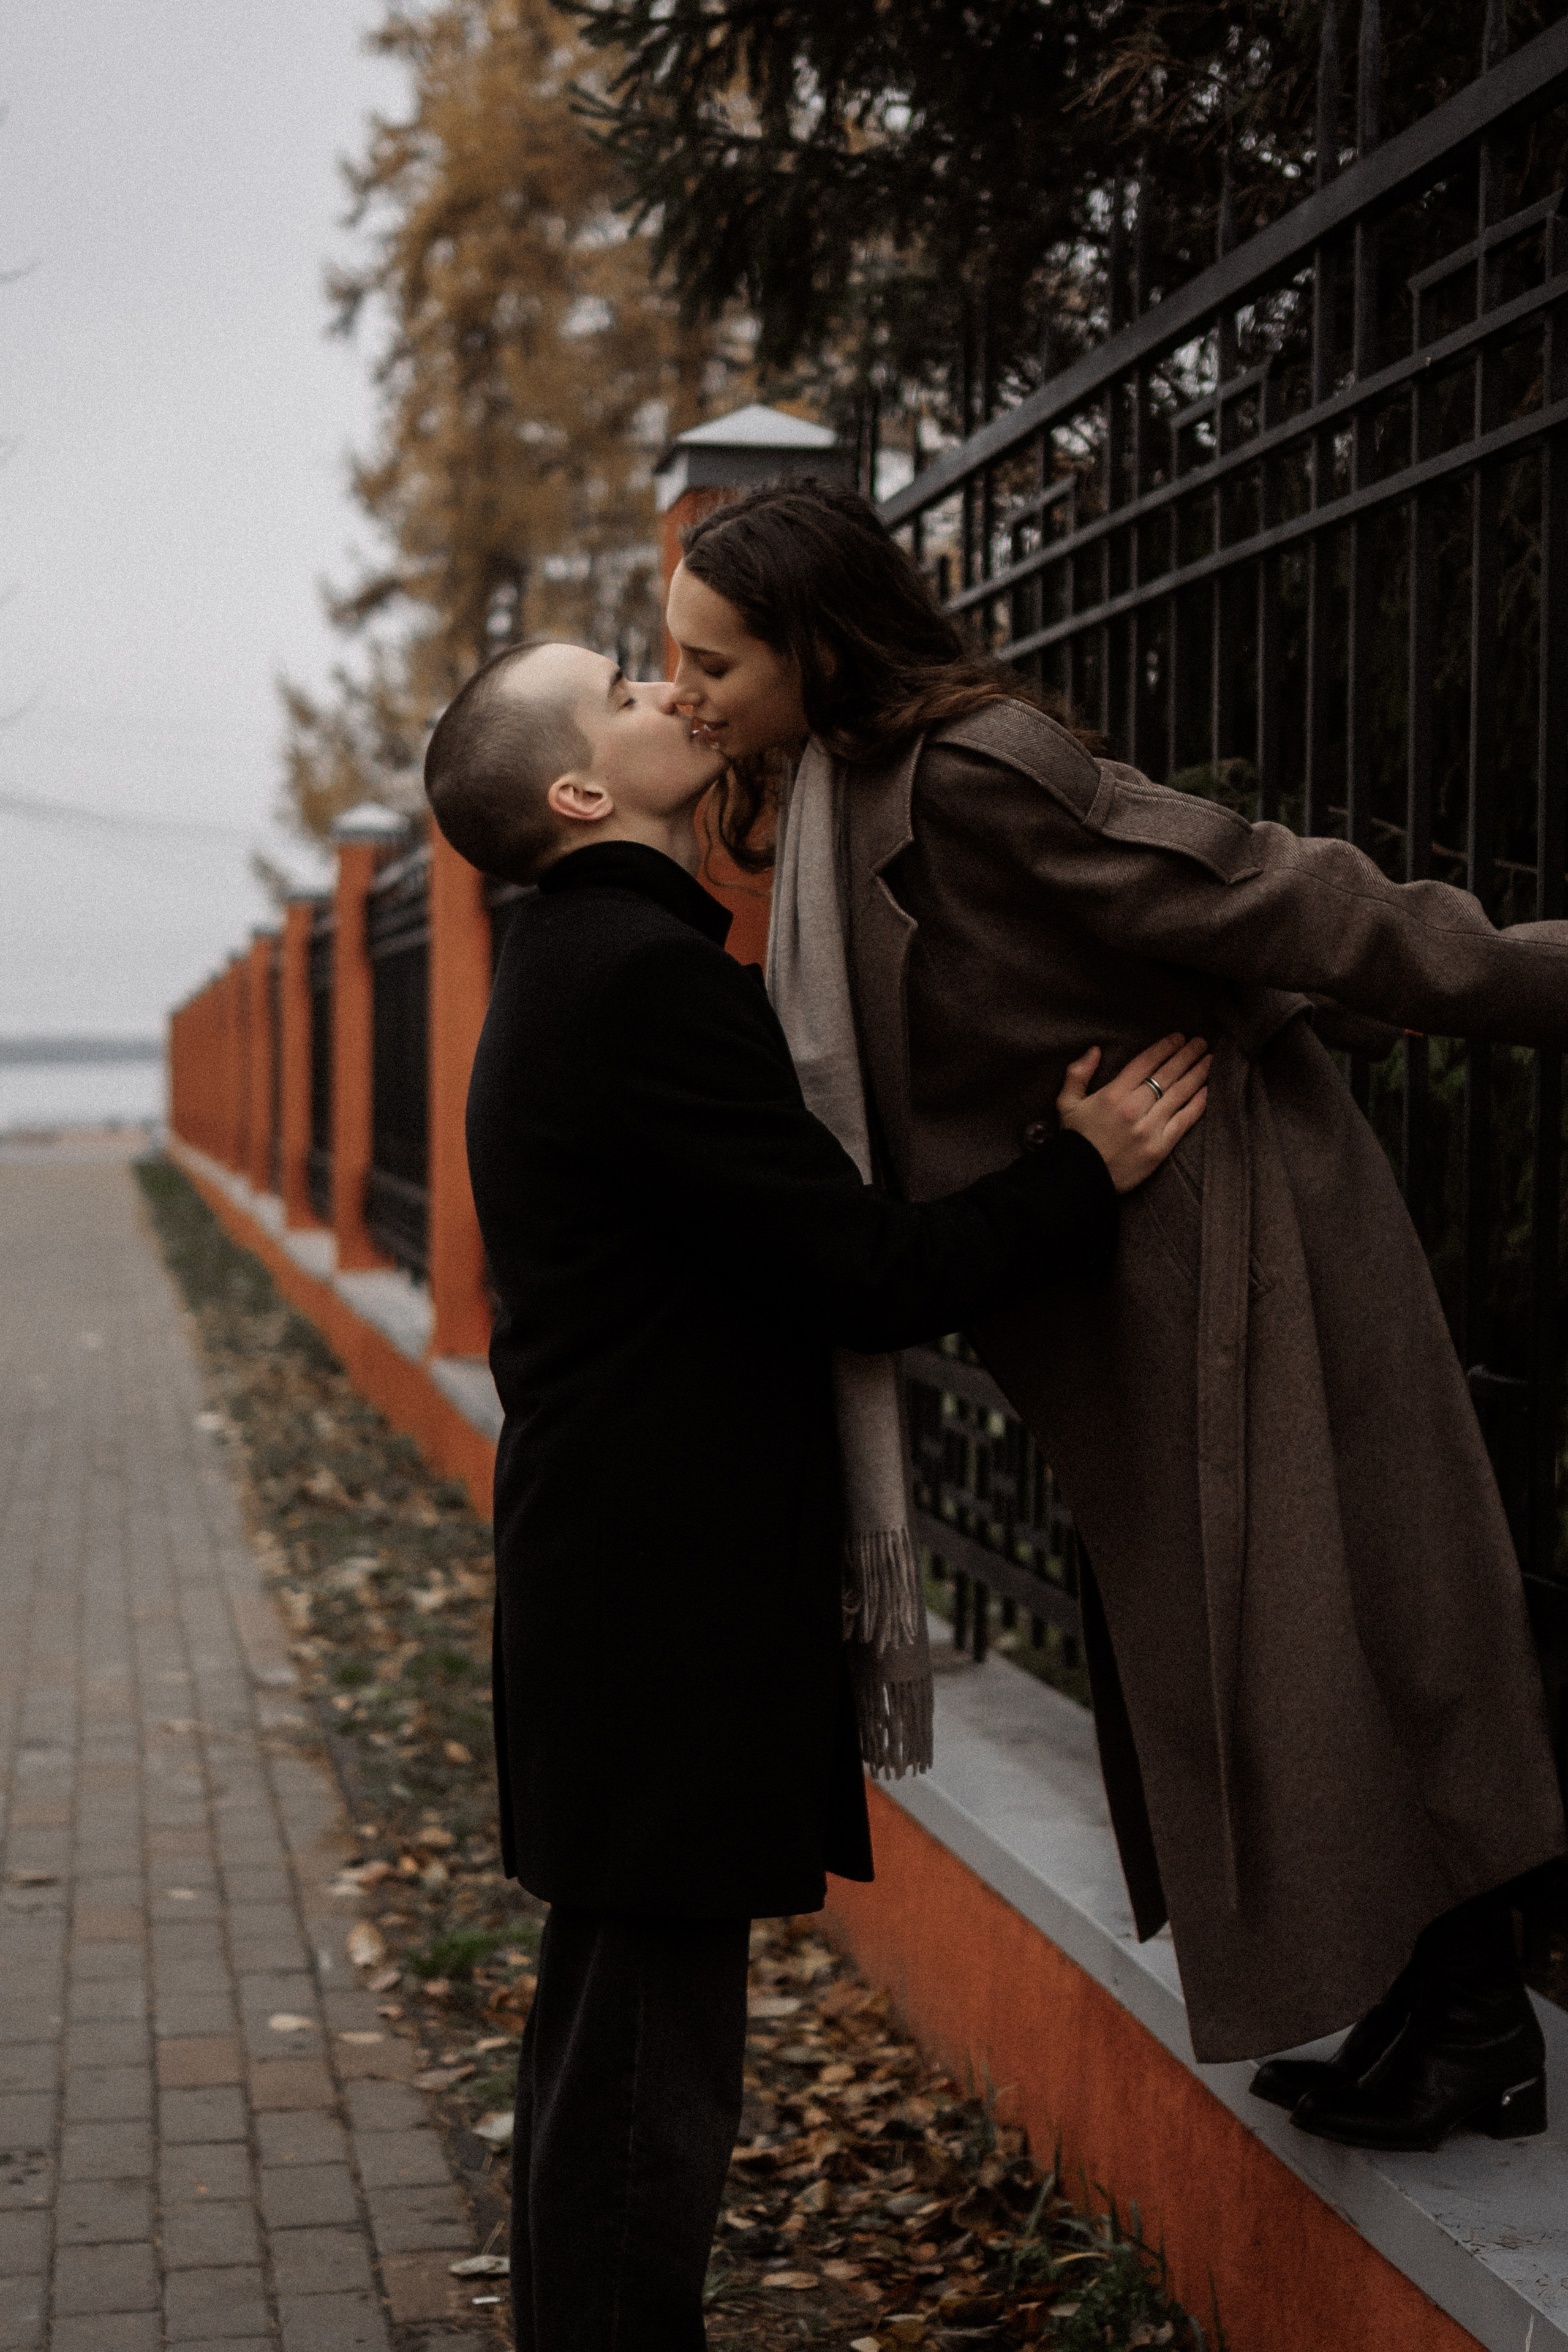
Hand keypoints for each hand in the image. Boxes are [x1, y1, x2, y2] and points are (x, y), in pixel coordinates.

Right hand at [1056, 1034, 1210, 1194]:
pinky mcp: (1160, 1148)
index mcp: (1113, 1094)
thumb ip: (1078, 1074)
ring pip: (1180, 1094)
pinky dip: (1198, 1103)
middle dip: (1186, 1055)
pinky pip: (1184, 1121)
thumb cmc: (1075, 1140)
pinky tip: (1207, 1090)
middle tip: (1201, 1042)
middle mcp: (1134, 1108)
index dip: (1164, 1047)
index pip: (1145, 1063)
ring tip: (1209, 1060)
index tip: (1178, 1037)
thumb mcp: (1067, 1103)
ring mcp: (1149, 1129)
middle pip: (1167, 1074)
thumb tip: (1095, 1050)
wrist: (1081, 1180)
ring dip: (1197, 1074)